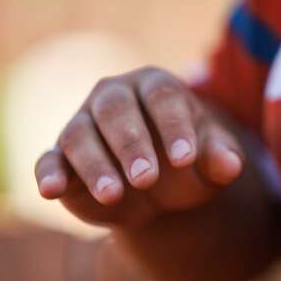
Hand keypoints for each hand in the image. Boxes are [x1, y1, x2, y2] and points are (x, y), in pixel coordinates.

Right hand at [34, 67, 244, 226]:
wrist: (160, 190)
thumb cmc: (188, 165)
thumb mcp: (211, 164)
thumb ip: (221, 160)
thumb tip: (231, 165)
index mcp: (156, 87)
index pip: (163, 97)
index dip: (173, 126)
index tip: (186, 160)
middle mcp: (114, 97)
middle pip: (116, 110)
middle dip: (130, 144)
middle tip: (147, 179)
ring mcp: (83, 124)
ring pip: (80, 135)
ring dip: (94, 164)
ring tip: (113, 194)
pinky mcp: (61, 156)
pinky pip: (49, 160)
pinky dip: (48, 173)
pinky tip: (51, 191)